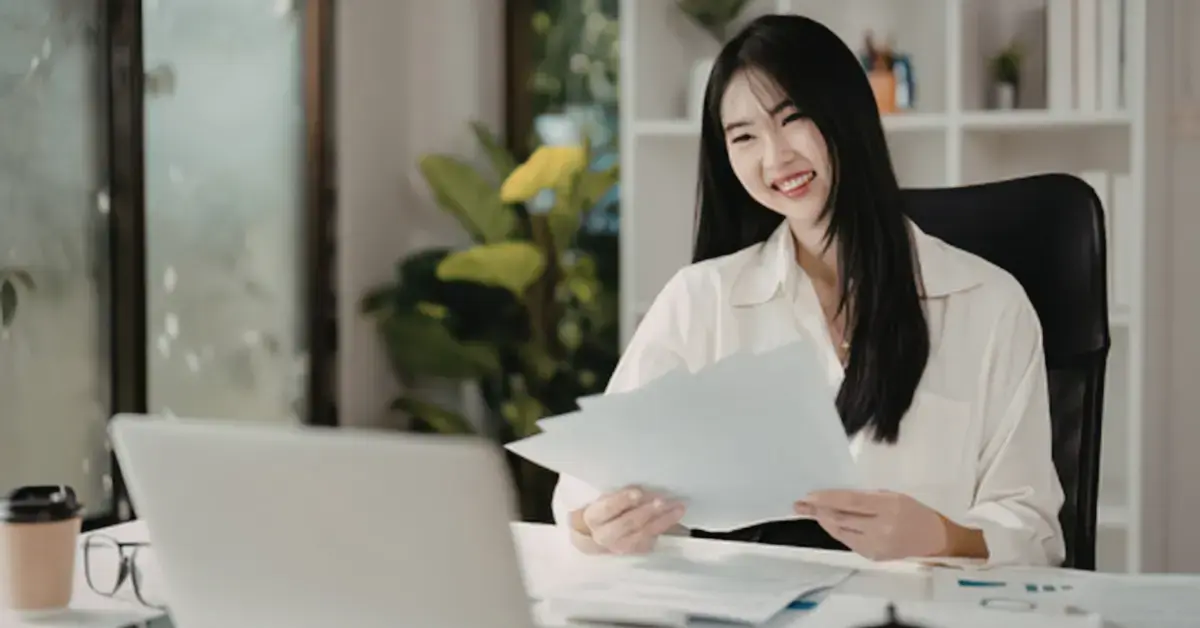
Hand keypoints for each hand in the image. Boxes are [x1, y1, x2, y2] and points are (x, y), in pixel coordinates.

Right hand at [569, 486, 686, 554]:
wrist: (596, 536)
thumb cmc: (604, 511)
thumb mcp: (605, 499)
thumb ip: (620, 496)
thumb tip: (644, 490)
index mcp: (594, 517)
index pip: (608, 508)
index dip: (623, 500)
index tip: (638, 493)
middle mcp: (605, 535)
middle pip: (628, 523)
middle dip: (647, 511)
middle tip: (663, 501)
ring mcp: (620, 547)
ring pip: (643, 534)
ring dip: (662, 521)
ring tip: (677, 508)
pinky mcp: (633, 552)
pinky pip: (651, 541)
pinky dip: (663, 529)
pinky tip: (674, 518)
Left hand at [794, 490, 984, 561]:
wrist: (935, 540)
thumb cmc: (914, 511)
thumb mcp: (893, 496)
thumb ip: (866, 497)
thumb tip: (835, 497)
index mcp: (888, 506)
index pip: (850, 502)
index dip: (826, 499)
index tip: (808, 495)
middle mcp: (881, 527)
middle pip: (841, 518)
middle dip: (817, 511)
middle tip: (799, 504)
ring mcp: (876, 545)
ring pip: (841, 532)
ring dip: (823, 521)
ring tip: (807, 512)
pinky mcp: (873, 556)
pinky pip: (848, 542)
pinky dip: (836, 531)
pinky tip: (827, 523)